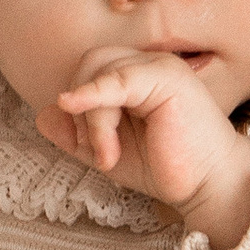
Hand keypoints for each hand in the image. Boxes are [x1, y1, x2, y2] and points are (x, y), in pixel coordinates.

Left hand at [42, 47, 249, 238]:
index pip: (90, 70)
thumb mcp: (107, 152)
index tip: (84, 147)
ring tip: (108, 156)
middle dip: (80, 109)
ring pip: (100, 71)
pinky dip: (93, 96)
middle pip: (90, 63)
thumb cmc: (163, 168)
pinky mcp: (167, 79)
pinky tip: (74, 105)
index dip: (76, 105)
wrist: (206, 186)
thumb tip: (42, 115)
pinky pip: (118, 79)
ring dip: (93, 119)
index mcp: (136, 75)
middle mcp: (148, 64)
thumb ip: (75, 134)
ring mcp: (159, 67)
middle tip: (97, 153)